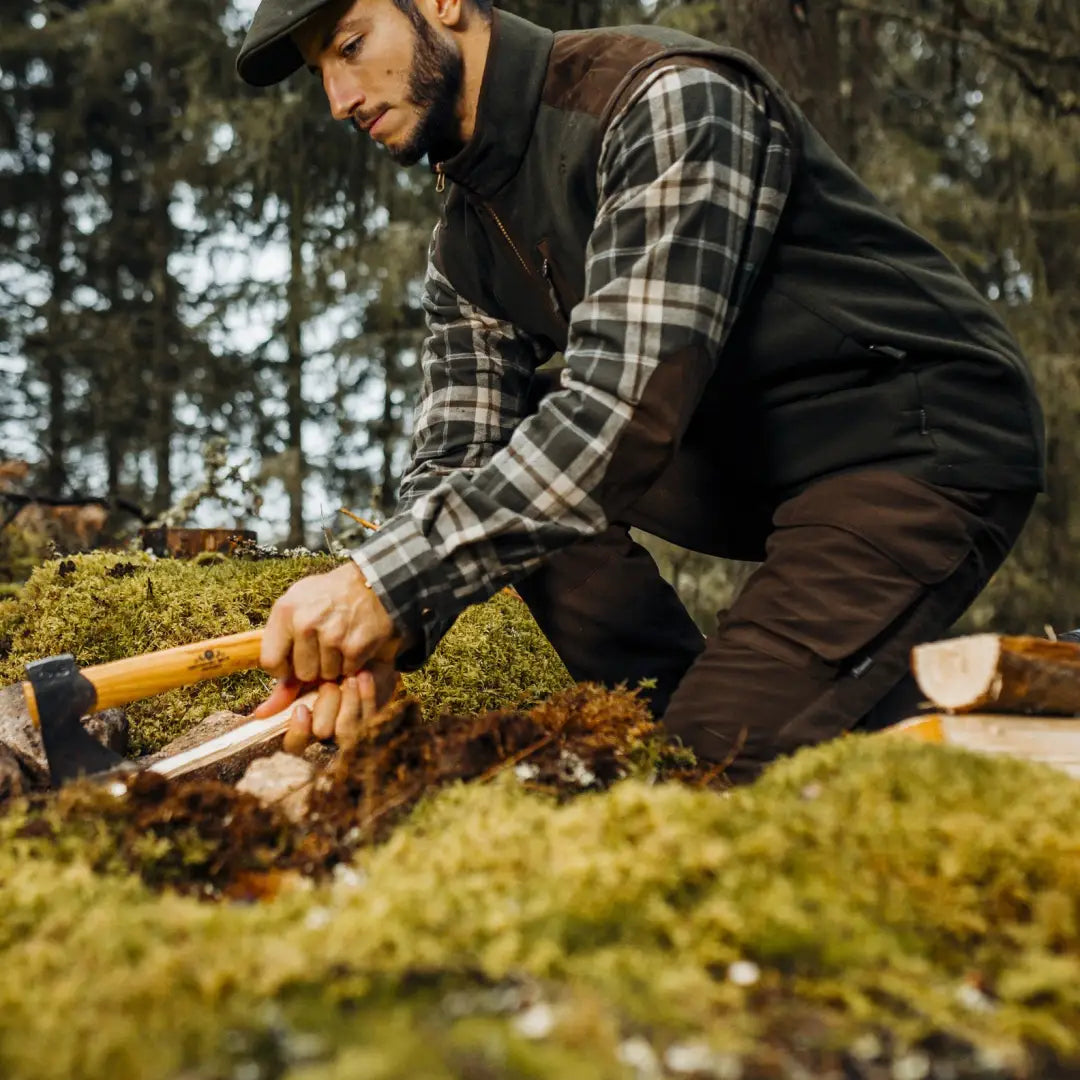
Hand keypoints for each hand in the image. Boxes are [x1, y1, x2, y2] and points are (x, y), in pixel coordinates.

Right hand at [254, 660, 399, 754]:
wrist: (364, 648)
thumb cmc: (329, 662)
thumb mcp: (303, 672)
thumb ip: (284, 691)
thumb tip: (259, 715)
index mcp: (306, 724)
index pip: (294, 745)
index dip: (297, 732)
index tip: (300, 710)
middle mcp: (328, 731)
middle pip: (321, 733)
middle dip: (326, 704)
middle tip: (331, 683)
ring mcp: (352, 727)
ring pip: (345, 729)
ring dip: (346, 699)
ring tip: (349, 678)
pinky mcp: (373, 717)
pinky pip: (367, 715)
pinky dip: (364, 695)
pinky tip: (363, 677)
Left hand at [260, 560, 399, 682]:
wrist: (371, 582)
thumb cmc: (330, 595)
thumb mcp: (298, 604)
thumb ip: (281, 643)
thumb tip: (270, 702)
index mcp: (285, 611)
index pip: (270, 662)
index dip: (283, 668)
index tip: (294, 661)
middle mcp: (305, 624)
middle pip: (302, 673)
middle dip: (314, 666)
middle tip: (324, 646)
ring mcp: (331, 636)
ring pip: (326, 675)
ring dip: (335, 664)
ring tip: (340, 640)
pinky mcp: (354, 646)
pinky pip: (347, 671)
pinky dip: (352, 663)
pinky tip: (353, 643)